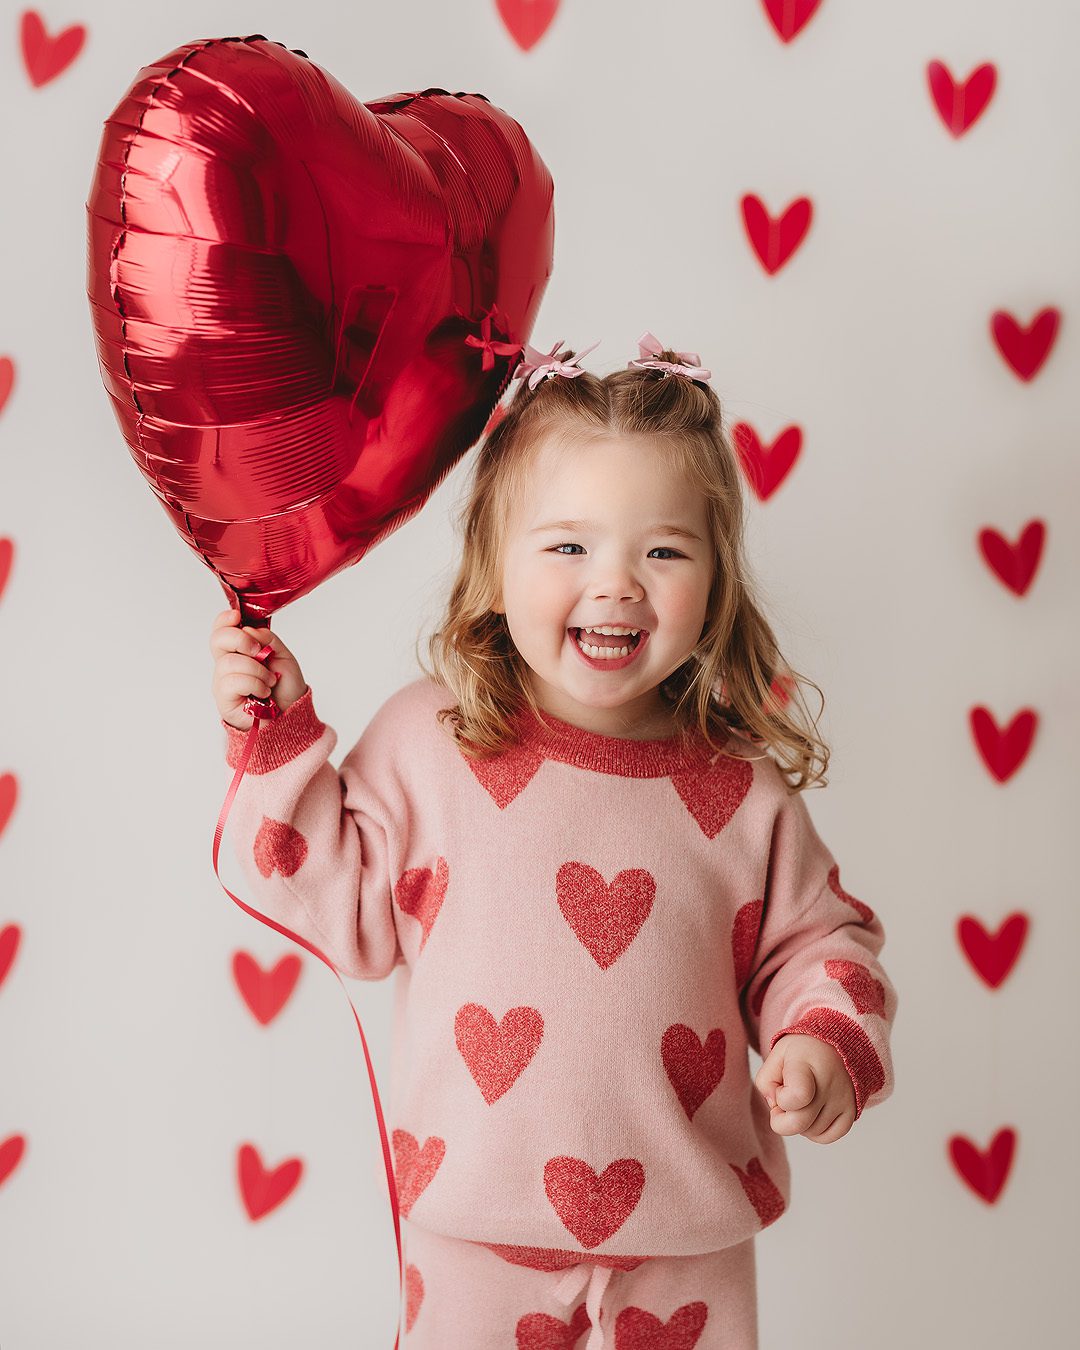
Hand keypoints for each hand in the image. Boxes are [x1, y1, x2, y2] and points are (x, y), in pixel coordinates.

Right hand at [209, 607, 307, 730]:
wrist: (291, 714)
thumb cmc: (285, 687)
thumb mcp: (283, 655)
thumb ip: (267, 639)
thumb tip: (248, 631)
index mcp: (240, 649)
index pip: (223, 629)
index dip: (225, 620)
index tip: (236, 616)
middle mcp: (228, 662)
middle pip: (218, 640)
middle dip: (239, 640)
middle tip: (259, 651)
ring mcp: (223, 680)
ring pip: (229, 663)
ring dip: (256, 670)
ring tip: (270, 681)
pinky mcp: (224, 698)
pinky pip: (231, 682)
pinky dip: (254, 684)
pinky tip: (263, 692)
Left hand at [754, 1034, 855, 1143]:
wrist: (835, 1044)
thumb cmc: (801, 1052)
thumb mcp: (776, 1056)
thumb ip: (765, 1082)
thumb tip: (776, 1107)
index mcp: (806, 1064)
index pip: (796, 1097)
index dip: (780, 1100)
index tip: (780, 1088)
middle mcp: (830, 1083)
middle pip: (800, 1123)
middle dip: (783, 1119)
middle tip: (784, 1101)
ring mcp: (843, 1099)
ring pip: (811, 1132)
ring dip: (799, 1123)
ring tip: (802, 1100)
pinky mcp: (852, 1112)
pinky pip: (827, 1137)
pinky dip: (814, 1131)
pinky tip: (812, 1112)